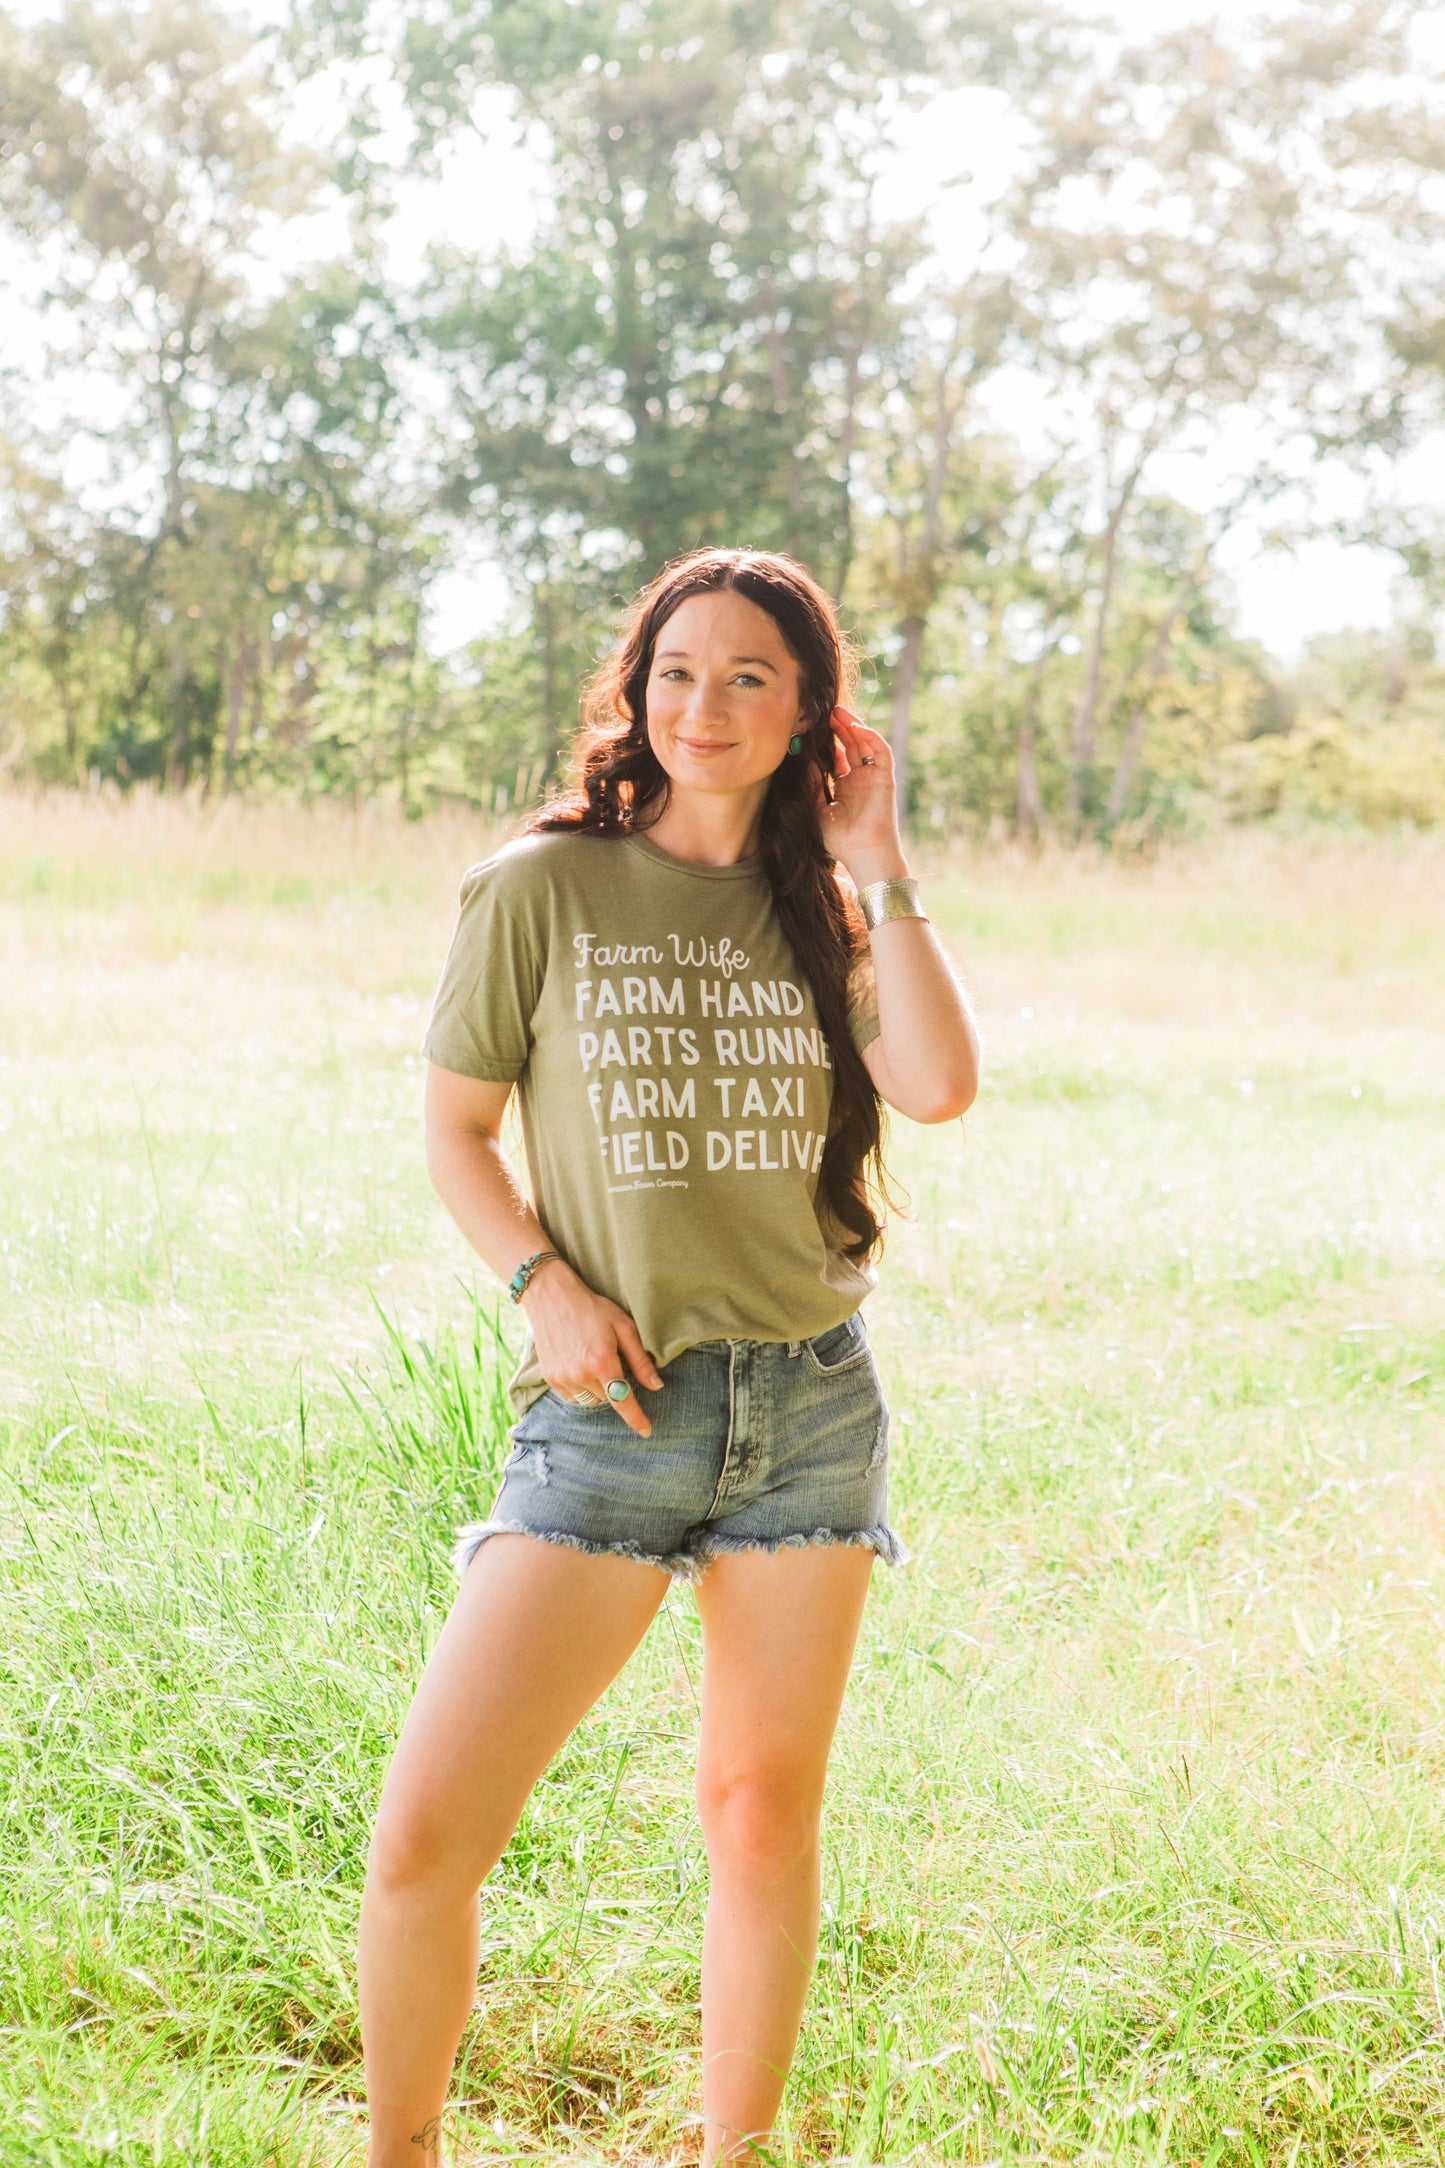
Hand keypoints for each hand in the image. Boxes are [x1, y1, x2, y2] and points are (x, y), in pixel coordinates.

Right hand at [519, 1260, 662, 1436]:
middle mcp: (581, 1374)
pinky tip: (579, 1366)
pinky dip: (581, 1388)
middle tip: (610, 1360)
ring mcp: (562, 1378)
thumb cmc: (594, 1309)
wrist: (553, 1297)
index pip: (623, 1401)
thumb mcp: (624, 1327)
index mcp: (603, 1362)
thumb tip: (656, 1386)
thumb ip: (640, 1360)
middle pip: (607, 1398)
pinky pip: (572, 1396)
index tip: (646, 1431)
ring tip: (593, 1361)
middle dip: (614, 1386)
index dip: (636, 1418)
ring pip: (590, 1400)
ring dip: (598, 1389)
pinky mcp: (550, 1378)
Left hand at [818, 708, 908, 886]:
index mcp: (845, 788)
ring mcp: (873, 778)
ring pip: (864, 744)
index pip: (836, 758)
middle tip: (823, 712)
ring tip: (836, 712)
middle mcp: (860, 780)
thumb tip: (802, 760)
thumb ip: (812, 785)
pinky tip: (854, 727)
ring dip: (852, 726)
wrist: (862, 854)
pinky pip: (880, 751)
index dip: (825, 743)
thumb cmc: (840, 840)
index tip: (810, 729)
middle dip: (838, 729)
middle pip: (849, 746)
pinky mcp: (885, 777)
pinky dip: (869, 736)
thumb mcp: (817, 808)